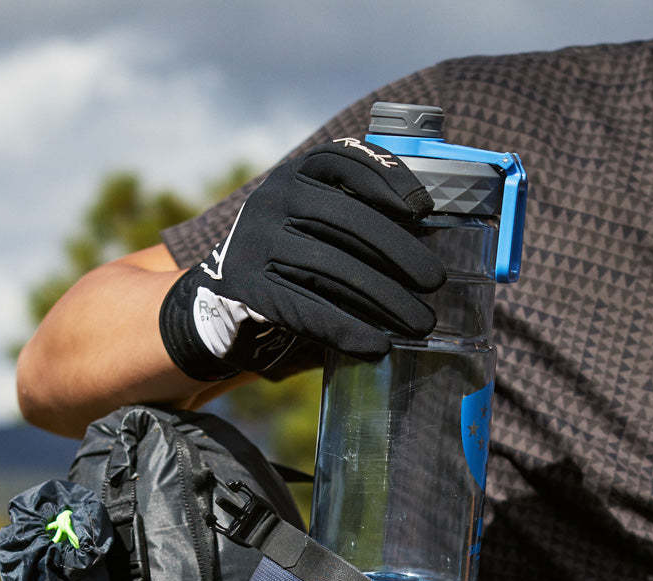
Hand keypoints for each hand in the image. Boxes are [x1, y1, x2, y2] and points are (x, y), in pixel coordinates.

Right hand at [158, 138, 445, 380]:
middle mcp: (270, 202)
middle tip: (436, 282)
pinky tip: (378, 346)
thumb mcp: (311, 227)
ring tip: (422, 324)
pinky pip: (308, 310)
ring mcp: (255, 245)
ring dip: (385, 300)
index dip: (388, 180)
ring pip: (334, 269)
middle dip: (400, 253)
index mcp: (292, 176)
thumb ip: (355, 222)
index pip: (344, 161)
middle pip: (347, 219)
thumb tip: (430, 239)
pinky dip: (347, 330)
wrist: (216, 305)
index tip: (424, 210)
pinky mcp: (247, 291)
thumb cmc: (286, 266)